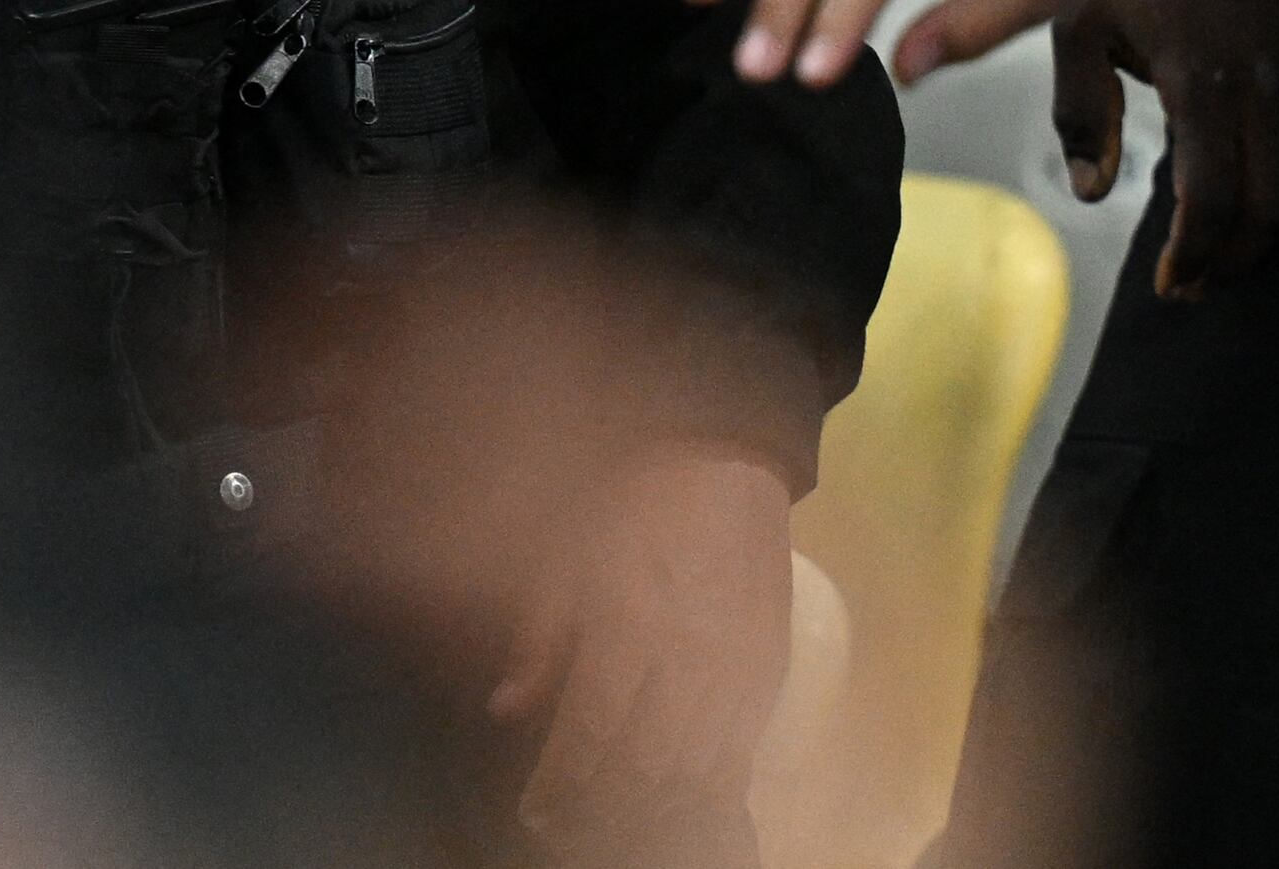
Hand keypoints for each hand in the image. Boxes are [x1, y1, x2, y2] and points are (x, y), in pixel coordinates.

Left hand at [497, 445, 794, 855]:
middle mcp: (686, 655)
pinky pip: (743, 749)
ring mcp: (738, 665)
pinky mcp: (772, 665)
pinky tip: (680, 793)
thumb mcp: (566, 554)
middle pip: (646, 767)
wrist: (726, 455)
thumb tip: (506, 711)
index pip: (590, 734)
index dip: (560, 787)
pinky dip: (709, 784)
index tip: (536, 812)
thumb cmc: (632, 499)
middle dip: (603, 808)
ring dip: (655, 806)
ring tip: (620, 816)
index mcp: (626, 622)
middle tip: (572, 822)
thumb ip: (539, 640)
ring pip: (699, 770)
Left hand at [1052, 0, 1278, 295]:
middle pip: (1267, 214)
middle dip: (1230, 261)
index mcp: (1199, 81)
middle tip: (1195, 279)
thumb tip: (1094, 193)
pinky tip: (1259, 195)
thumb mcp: (1079, 26)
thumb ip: (1080, 113)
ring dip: (1270, 234)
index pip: (1213, 203)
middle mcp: (1263, 84)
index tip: (1171, 284)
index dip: (1194, 258)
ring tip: (1227, 247)